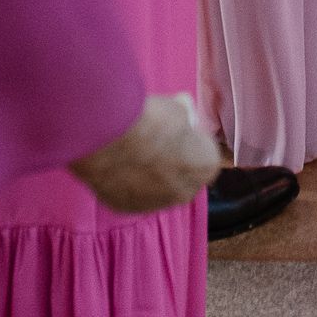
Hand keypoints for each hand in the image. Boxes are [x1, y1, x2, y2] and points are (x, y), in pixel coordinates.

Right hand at [70, 94, 221, 214]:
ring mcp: (156, 204)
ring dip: (151, 175)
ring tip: (133, 152)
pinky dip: (128, 183)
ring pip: (158, 188)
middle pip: (184, 175)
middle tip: (155, 142)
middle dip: (174, 162)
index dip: (191, 140)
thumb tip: (180, 113)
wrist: (111, 138)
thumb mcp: (177, 108)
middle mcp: (186, 192)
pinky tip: (119, 164)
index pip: (205, 153)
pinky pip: (133, 194)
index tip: (178, 130)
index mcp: (206, 166)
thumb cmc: (151, 120)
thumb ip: (183, 118)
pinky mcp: (127, 208)